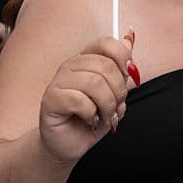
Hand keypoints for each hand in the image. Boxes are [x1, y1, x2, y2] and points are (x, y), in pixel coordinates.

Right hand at [39, 33, 134, 164]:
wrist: (70, 145)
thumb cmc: (91, 119)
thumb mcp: (113, 93)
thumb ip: (121, 68)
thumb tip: (129, 38)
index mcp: (86, 60)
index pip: (105, 43)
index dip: (123, 57)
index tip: (131, 75)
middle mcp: (71, 66)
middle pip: (105, 66)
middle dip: (119, 91)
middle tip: (116, 106)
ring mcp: (58, 81)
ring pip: (94, 83)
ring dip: (107, 105)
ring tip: (105, 116)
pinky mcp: (51, 100)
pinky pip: (80, 101)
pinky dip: (92, 114)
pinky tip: (90, 120)